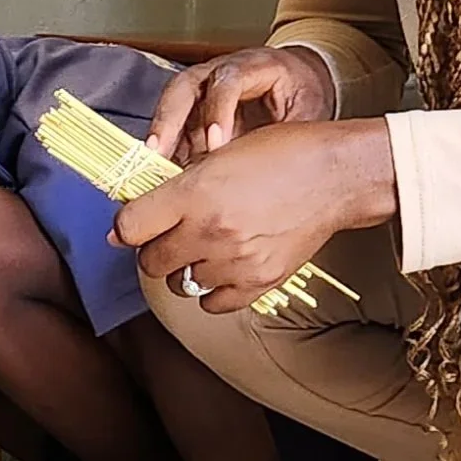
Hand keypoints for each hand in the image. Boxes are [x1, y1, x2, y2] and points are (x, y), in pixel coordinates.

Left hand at [115, 118, 394, 311]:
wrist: (335, 176)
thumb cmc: (279, 156)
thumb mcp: (218, 156)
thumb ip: (172, 188)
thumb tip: (125, 227)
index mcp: (195, 193)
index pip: (130, 227)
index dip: (127, 227)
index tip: (135, 226)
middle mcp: (211, 231)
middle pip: (151, 261)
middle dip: (156, 248)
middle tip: (174, 234)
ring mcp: (235, 261)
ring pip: (180, 285)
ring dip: (184, 269)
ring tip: (205, 248)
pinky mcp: (258, 282)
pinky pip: (212, 304)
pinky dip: (211, 290)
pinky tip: (223, 268)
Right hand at [149, 44, 335, 162]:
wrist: (300, 80)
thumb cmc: (303, 93)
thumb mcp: (308, 111)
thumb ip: (290, 134)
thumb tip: (273, 168)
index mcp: (255, 66)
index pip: (229, 81)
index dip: (218, 111)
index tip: (215, 143)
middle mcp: (221, 71)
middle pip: (184, 86)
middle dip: (168, 119)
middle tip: (157, 151)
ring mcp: (203, 90)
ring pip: (171, 105)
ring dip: (160, 138)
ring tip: (150, 168)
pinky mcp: (195, 111)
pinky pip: (175, 127)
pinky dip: (168, 150)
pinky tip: (163, 174)